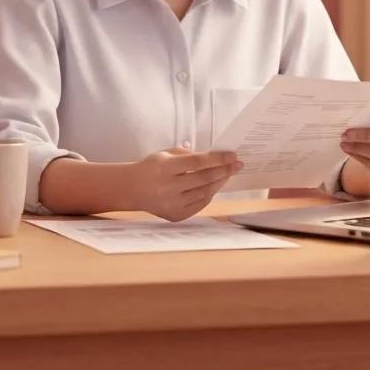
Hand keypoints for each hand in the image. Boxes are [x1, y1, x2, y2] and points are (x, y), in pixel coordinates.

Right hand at [128, 148, 242, 221]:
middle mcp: (169, 187)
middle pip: (204, 179)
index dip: (217, 159)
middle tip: (237, 164)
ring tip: (228, 174)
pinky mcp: (175, 215)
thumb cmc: (151, 167)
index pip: (198, 162)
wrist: (132, 189)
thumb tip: (212, 157)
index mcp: (166, 168)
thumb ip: (187, 154)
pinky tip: (215, 186)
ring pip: (204, 193)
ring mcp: (173, 204)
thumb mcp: (164, 154)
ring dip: (220, 182)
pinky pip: (199, 205)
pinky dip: (209, 195)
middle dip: (224, 170)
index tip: (233, 155)